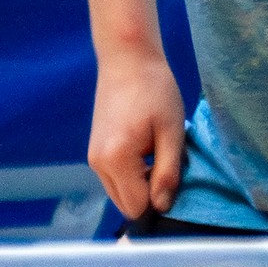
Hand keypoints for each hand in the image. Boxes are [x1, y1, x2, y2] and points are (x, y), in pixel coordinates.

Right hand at [87, 51, 186, 219]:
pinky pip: (115, 179)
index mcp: (116, 159)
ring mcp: (93, 158)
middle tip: (166, 164)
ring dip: (141, 184)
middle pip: (126, 205)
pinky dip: (132, 174)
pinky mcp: (95, 152)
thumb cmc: (155, 89)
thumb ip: (167, 173)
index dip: (160, 200)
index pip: (137, 206)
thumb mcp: (171, 132)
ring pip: (120, 193)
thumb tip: (162, 207)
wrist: (127, 59)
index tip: (174, 177)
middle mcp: (98, 164)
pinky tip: (145, 148)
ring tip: (155, 152)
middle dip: (149, 194)